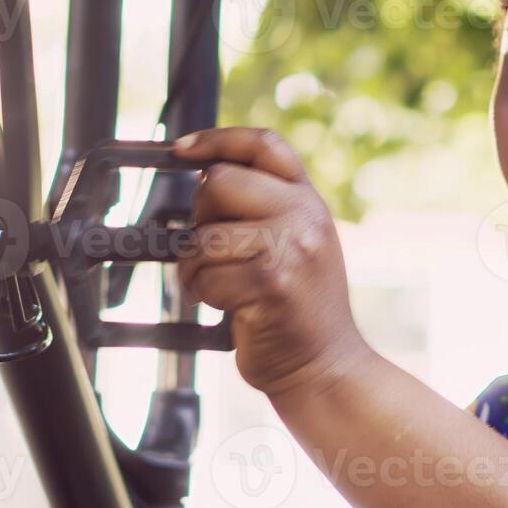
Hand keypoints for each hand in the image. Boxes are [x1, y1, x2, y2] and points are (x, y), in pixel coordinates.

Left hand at [173, 127, 372, 400]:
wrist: (326, 368)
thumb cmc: (297, 308)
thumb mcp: (298, 243)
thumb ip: (266, 207)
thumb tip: (207, 174)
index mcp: (308, 200)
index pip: (264, 144)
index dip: (217, 140)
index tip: (181, 150)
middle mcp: (304, 215)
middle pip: (219, 183)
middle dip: (201, 217)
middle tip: (215, 251)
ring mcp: (290, 248)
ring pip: (204, 236)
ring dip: (196, 266)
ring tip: (220, 285)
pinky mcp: (270, 284)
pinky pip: (205, 276)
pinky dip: (203, 294)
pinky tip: (229, 307)